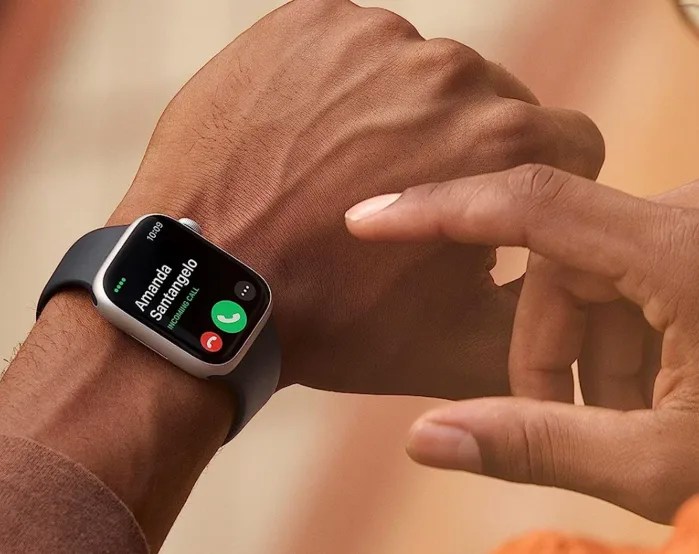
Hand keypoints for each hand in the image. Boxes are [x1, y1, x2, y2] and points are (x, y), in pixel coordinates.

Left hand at [111, 0, 603, 397]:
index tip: (486, 202)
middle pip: (484, 100)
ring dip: (390, 112)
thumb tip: (564, 270)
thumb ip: (539, 305)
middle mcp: (446, 72)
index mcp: (501, 141)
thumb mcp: (459, 345)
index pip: (562, 139)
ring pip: (410, 71)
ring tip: (337, 170)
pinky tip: (301, 138)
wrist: (210, 290)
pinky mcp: (305, 23)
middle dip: (455, 146)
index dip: (529, 179)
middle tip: (396, 195)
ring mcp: (369, 38)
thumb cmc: (331, 322)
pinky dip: (332, 84)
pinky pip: (343, 47)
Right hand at [347, 163, 698, 521]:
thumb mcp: (658, 460)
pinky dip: (617, 347)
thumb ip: (534, 443)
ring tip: (623, 430)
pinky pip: (628, 284)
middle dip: (542, 348)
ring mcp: (696, 237)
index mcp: (681, 253)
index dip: (439, 208)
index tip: (369, 217)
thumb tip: (422, 440)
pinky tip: (648, 406)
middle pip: (558, 263)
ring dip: (583, 357)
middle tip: (559, 424)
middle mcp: (687, 224)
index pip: (532, 203)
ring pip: (591, 279)